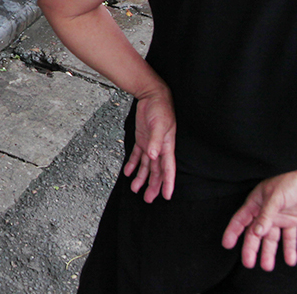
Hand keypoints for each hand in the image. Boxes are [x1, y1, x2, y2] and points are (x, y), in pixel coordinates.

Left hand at [122, 86, 175, 203]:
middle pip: (157, 172)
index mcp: (166, 146)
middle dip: (153, 186)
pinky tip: (128, 172)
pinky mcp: (142, 139)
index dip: (168, 183)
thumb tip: (153, 155)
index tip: (167, 196)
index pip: (168, 169)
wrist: (152, 96)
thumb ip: (155, 140)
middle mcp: (159, 148)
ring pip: (147, 166)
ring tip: (135, 189)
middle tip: (148, 199)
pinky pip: (137, 156)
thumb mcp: (158, 124)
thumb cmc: (160, 109)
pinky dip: (133, 165)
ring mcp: (150, 144)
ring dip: (141, 178)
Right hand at [222, 169, 296, 270]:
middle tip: (248, 263)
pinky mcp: (290, 222)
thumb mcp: (275, 198)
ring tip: (267, 267)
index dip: (232, 232)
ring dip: (268, 253)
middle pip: (254, 234)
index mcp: (255, 205)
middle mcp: (263, 214)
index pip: (240, 221)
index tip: (227, 244)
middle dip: (251, 249)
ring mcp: (277, 219)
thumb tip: (256, 232)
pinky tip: (290, 260)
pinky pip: (288, 238)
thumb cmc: (288, 183)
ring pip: (270, 239)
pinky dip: (289, 249)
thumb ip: (266, 216)